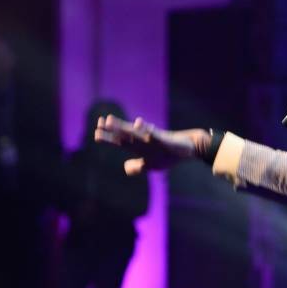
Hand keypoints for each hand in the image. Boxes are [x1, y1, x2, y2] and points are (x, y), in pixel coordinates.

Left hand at [94, 115, 210, 175]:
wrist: (189, 147)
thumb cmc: (170, 154)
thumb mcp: (152, 164)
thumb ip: (138, 167)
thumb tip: (125, 167)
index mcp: (139, 147)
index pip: (120, 141)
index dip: (108, 137)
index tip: (96, 131)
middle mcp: (144, 140)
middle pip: (124, 135)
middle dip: (112, 129)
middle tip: (100, 122)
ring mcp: (153, 139)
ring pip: (135, 133)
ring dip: (122, 127)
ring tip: (110, 120)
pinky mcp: (165, 139)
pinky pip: (154, 133)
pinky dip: (146, 129)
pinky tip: (139, 124)